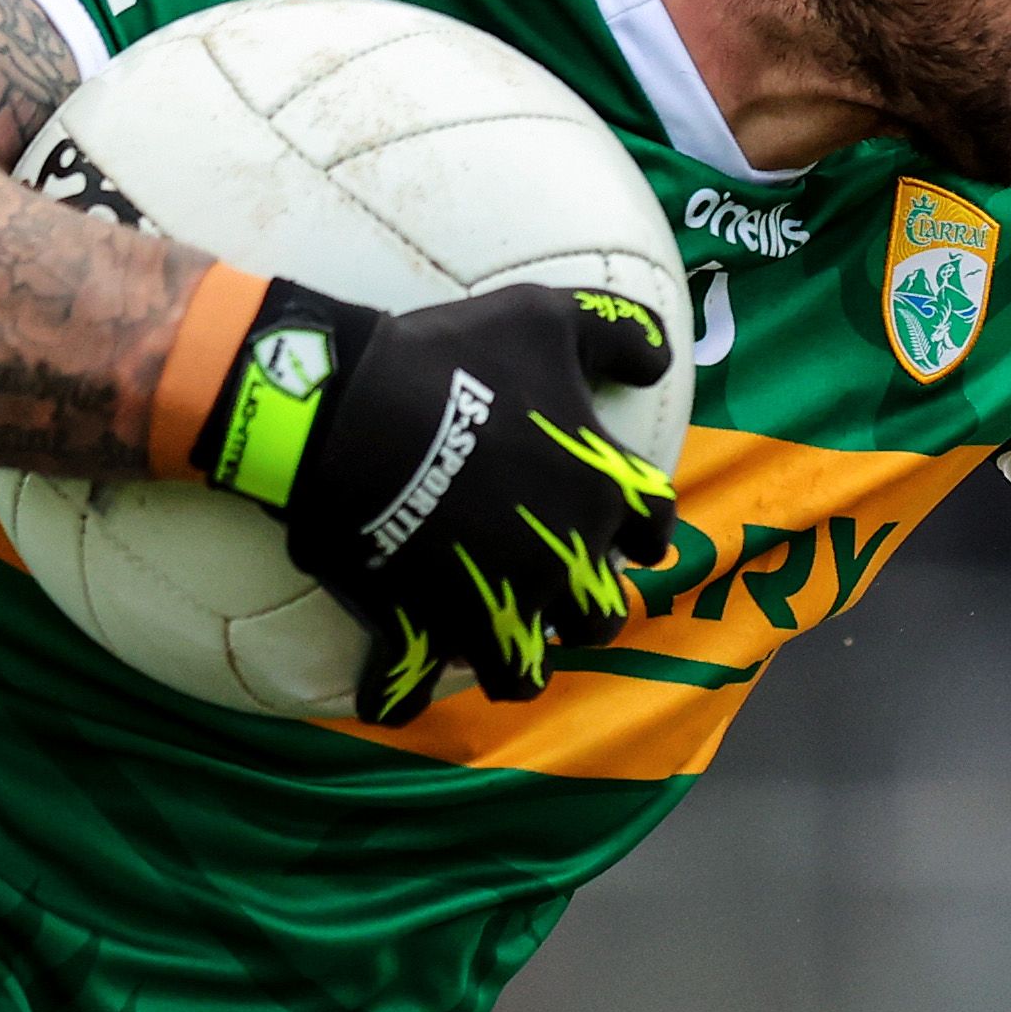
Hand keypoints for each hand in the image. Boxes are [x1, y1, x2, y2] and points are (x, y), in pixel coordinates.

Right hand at [197, 277, 679, 722]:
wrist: (351, 408)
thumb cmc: (453, 357)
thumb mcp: (548, 316)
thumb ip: (618, 333)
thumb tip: (659, 358)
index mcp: (599, 491)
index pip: (653, 526)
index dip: (642, 530)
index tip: (631, 533)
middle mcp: (559, 562)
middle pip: (599, 615)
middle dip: (586, 608)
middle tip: (560, 589)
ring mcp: (491, 605)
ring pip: (523, 673)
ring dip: (514, 663)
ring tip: (494, 645)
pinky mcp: (419, 627)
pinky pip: (409, 689)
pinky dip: (400, 694)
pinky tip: (395, 692)